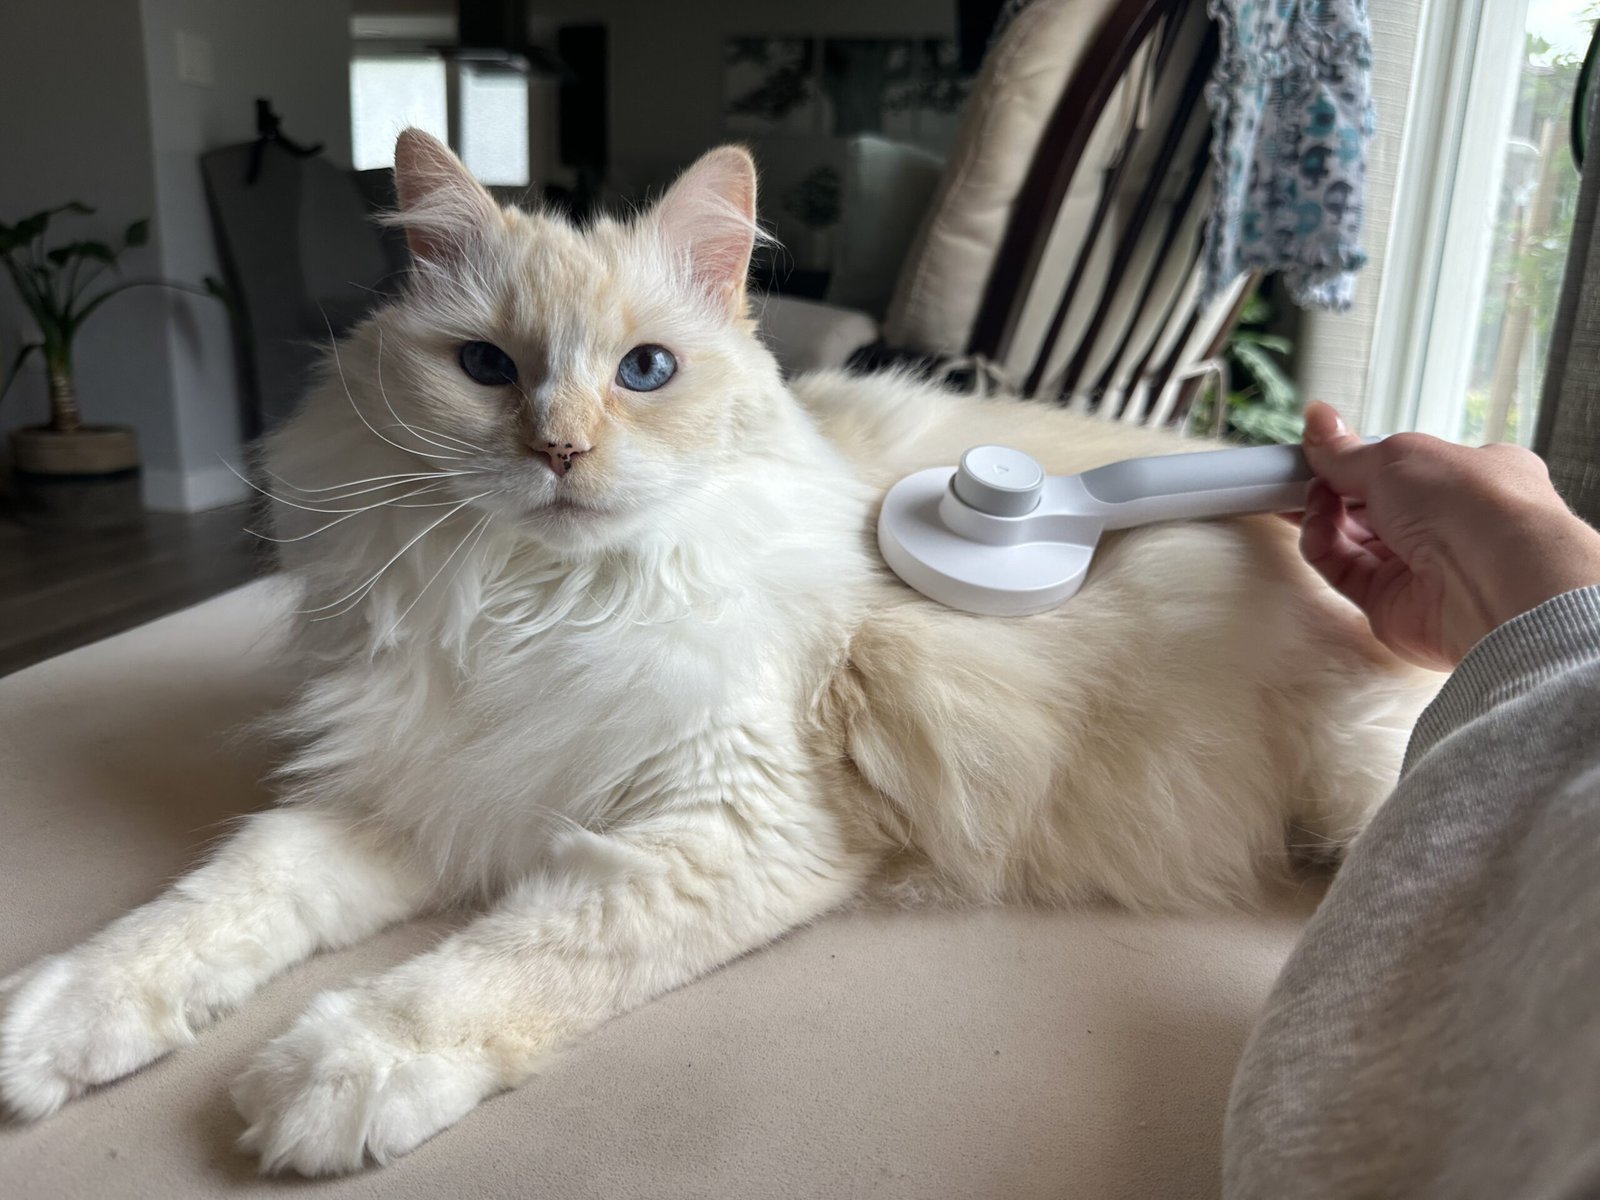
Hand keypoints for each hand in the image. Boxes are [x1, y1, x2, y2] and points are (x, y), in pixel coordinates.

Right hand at [1295, 402, 1599, 669]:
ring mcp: (1420, 569)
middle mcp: (1447, 526)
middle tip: (1292, 474)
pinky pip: (1344, 571)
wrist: (1492, 581)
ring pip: (1352, 539)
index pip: (1402, 468)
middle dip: (1331, 488)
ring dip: (1322, 514)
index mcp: (1470, 478)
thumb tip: (1317, 418)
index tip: (1318, 450)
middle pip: (1371, 505)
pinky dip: (1322, 546)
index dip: (1358, 459)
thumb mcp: (1398, 456)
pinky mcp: (1392, 605)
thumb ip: (1346, 450)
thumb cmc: (1470, 505)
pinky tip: (1315, 524)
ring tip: (1306, 495)